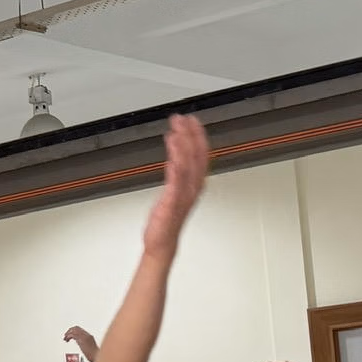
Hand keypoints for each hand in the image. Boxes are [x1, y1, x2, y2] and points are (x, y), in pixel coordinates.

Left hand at [63, 326, 100, 361]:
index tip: (69, 334)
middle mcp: (87, 335)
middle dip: (69, 331)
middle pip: (76, 328)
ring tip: (65, 338)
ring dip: (67, 334)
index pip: (80, 329)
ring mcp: (84, 337)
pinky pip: (72, 335)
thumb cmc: (93, 355)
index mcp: (89, 336)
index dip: (73, 330)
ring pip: (73, 330)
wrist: (96, 356)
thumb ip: (83, 342)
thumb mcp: (89, 346)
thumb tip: (78, 341)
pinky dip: (68, 336)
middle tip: (66, 335)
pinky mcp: (81, 340)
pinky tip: (67, 340)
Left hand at [142, 113, 209, 257]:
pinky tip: (172, 156)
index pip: (200, 155)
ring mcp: (183, 196)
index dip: (197, 136)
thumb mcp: (174, 193)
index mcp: (194, 184)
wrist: (161, 242)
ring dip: (182, 147)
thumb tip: (174, 158)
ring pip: (187, 167)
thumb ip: (177, 175)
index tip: (192, 120)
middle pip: (196, 157)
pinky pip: (176, 184)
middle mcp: (192, 188)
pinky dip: (176, 168)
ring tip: (176, 130)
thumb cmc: (166, 220)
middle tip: (183, 119)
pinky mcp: (172, 204)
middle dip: (190, 136)